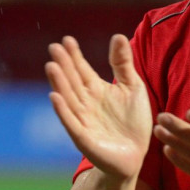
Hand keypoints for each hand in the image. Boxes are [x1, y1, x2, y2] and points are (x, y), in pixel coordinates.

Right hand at [46, 34, 151, 179]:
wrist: (137, 153)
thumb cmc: (133, 120)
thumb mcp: (132, 86)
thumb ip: (123, 63)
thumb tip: (118, 36)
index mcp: (96, 89)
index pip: (82, 69)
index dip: (74, 55)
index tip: (67, 39)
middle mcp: (86, 102)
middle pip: (72, 80)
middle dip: (64, 65)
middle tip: (54, 48)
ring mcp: (83, 119)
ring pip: (68, 98)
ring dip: (59, 83)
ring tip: (52, 66)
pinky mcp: (84, 138)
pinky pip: (71, 122)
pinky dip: (62, 110)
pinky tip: (55, 97)